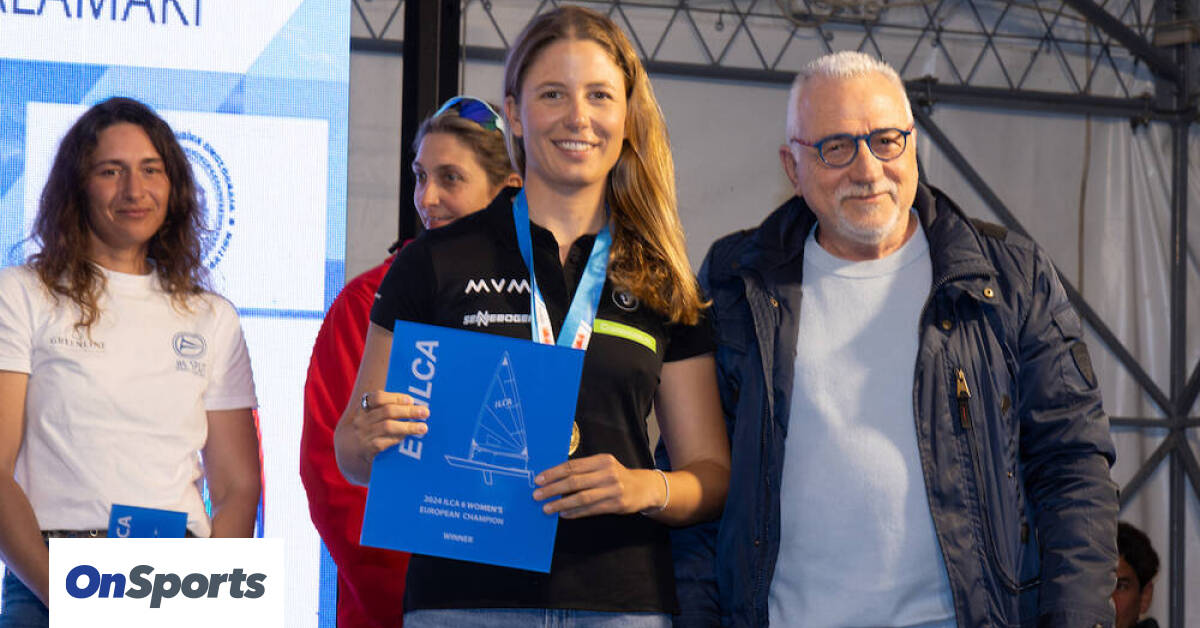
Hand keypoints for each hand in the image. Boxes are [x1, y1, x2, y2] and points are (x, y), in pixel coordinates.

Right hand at [350, 391, 429, 466]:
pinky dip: (398, 438)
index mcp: (363, 408)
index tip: (410, 400)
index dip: (395, 397)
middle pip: (387, 411)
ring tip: (423, 428)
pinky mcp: (367, 450)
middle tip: (425, 412)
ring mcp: (363, 435)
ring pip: (387, 427)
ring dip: (408, 426)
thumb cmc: (367, 430)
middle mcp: (361, 420)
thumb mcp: (371, 417)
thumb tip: (414, 405)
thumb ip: (387, 409)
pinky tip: (407, 438)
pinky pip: (384, 442)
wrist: (347, 453)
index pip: (377, 397)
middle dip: (408, 411)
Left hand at [532, 454, 664, 518]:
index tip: (539, 479)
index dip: (554, 473)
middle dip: (553, 489)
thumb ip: (584, 470)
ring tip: (547, 508)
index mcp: (602, 460)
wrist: (644, 488)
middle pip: (574, 481)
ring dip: (561, 503)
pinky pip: (591, 509)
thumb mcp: (603, 466)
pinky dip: (575, 512)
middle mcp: (607, 473)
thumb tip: (555, 479)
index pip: (572, 466)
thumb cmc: (617, 476)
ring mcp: (613, 489)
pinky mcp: (616, 504)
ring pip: (581, 497)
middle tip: (537, 495)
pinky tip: (564, 514)